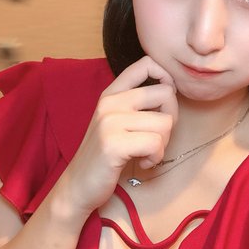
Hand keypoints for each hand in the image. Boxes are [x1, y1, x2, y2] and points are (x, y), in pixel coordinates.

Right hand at [59, 56, 177, 214]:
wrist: (78, 186)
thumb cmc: (105, 156)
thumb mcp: (116, 122)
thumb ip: (137, 105)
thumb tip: (171, 92)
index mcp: (112, 93)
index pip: (146, 63)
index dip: (167, 78)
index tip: (163, 104)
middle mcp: (110, 102)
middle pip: (166, 93)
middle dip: (170, 119)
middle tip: (156, 138)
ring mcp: (110, 122)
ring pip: (165, 122)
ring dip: (162, 145)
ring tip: (144, 154)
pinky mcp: (114, 144)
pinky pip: (155, 144)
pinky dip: (155, 158)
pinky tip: (142, 163)